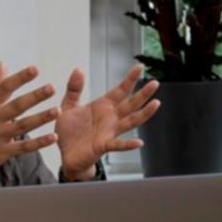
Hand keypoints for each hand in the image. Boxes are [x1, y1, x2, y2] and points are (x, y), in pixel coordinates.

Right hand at [0, 63, 58, 184]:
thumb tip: (3, 65)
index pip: (4, 88)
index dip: (20, 78)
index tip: (35, 69)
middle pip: (16, 105)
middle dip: (35, 96)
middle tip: (52, 88)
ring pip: (22, 125)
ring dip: (41, 118)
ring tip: (57, 111)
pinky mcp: (1, 153)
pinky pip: (23, 147)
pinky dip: (38, 143)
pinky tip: (52, 137)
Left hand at [55, 64, 161, 178]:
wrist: (65, 155)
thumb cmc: (69, 132)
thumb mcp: (68, 106)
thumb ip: (74, 89)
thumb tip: (78, 70)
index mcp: (103, 106)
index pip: (120, 90)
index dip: (130, 79)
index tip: (140, 67)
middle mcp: (111, 118)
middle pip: (131, 104)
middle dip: (143, 94)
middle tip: (155, 83)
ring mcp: (109, 132)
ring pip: (131, 121)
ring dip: (144, 114)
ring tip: (156, 104)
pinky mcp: (103, 145)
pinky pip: (118, 144)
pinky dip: (128, 144)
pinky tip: (139, 142)